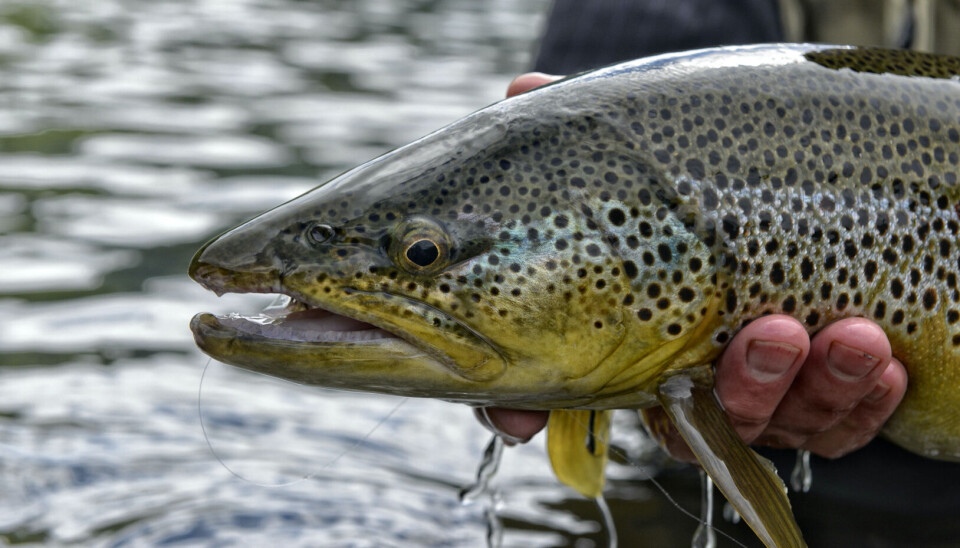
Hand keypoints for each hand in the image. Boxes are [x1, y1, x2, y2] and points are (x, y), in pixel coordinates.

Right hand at [474, 73, 908, 460]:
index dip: (532, 407)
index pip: (557, 386)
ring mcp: (756, 395)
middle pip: (695, 418)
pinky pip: (840, 426)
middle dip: (743, 387)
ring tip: (851, 334)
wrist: (790, 198)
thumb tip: (522, 89)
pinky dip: (860, 401)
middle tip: (772, 332)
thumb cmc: (694, 188)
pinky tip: (881, 356)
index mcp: (625, 339)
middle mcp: (683, 379)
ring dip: (817, 387)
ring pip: (779, 422)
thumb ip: (585, 130)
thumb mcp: (641, 154)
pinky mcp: (821, 402)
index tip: (520, 417)